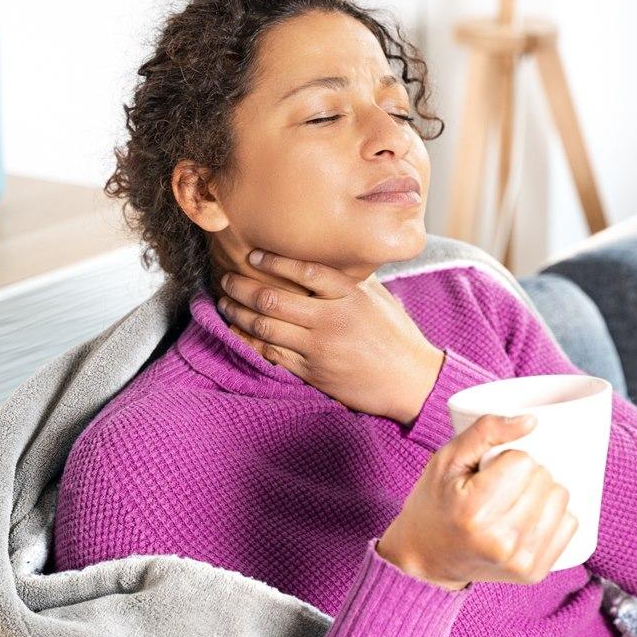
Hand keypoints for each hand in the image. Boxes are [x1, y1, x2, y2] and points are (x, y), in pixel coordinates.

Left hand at [215, 248, 444, 423]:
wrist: (410, 381)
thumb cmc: (397, 336)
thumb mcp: (379, 299)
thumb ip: (352, 280)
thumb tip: (328, 258)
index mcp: (350, 296)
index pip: (305, 271)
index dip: (274, 261)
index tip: (253, 255)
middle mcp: (332, 319)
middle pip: (274, 299)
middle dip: (242, 287)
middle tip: (227, 279)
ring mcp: (319, 347)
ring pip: (265, 327)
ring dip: (238, 313)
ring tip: (226, 303)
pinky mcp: (312, 372)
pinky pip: (271, 354)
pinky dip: (249, 341)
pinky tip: (237, 332)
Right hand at [376, 413, 579, 590]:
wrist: (427, 557)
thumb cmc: (436, 503)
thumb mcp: (448, 459)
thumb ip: (486, 431)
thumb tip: (532, 421)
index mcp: (475, 511)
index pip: (523, 461)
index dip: (507, 458)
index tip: (488, 473)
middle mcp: (501, 540)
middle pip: (544, 478)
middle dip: (526, 474)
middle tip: (499, 488)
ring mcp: (521, 560)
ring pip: (561, 498)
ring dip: (541, 492)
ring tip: (512, 502)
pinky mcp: (535, 572)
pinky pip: (570, 523)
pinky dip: (552, 515)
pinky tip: (527, 518)